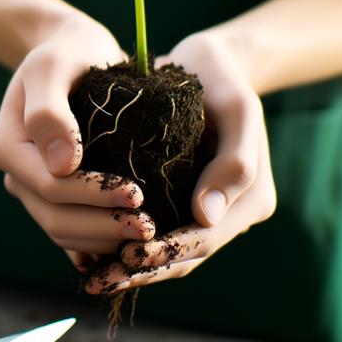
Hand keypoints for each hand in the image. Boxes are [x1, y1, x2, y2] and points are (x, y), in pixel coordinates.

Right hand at [0, 15, 156, 269]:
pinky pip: (72, 230)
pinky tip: (124, 249)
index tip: (138, 195)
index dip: (93, 196)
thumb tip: (61, 165)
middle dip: (102, 227)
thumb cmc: (67, 51)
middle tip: (151, 227)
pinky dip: (96, 243)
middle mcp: (15, 173)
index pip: (50, 186)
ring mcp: (33, 186)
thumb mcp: (53, 66)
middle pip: (55, 217)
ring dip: (103, 240)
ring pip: (63, 231)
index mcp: (7, 147)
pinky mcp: (56, 194)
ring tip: (147, 236)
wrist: (73, 51)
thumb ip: (48, 109)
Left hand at [84, 32, 277, 293]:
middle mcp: (228, 212)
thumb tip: (205, 217)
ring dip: (131, 269)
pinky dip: (126, 245)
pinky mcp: (177, 198)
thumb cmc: (223, 78)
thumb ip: (234, 160)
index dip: (166, 253)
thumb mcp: (236, 108)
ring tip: (93, 278)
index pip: (204, 239)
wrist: (209, 61)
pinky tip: (91, 253)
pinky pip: (154, 232)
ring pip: (167, 252)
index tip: (128, 258)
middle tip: (100, 280)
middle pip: (184, 256)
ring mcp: (202, 207)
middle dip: (142, 271)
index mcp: (250, 199)